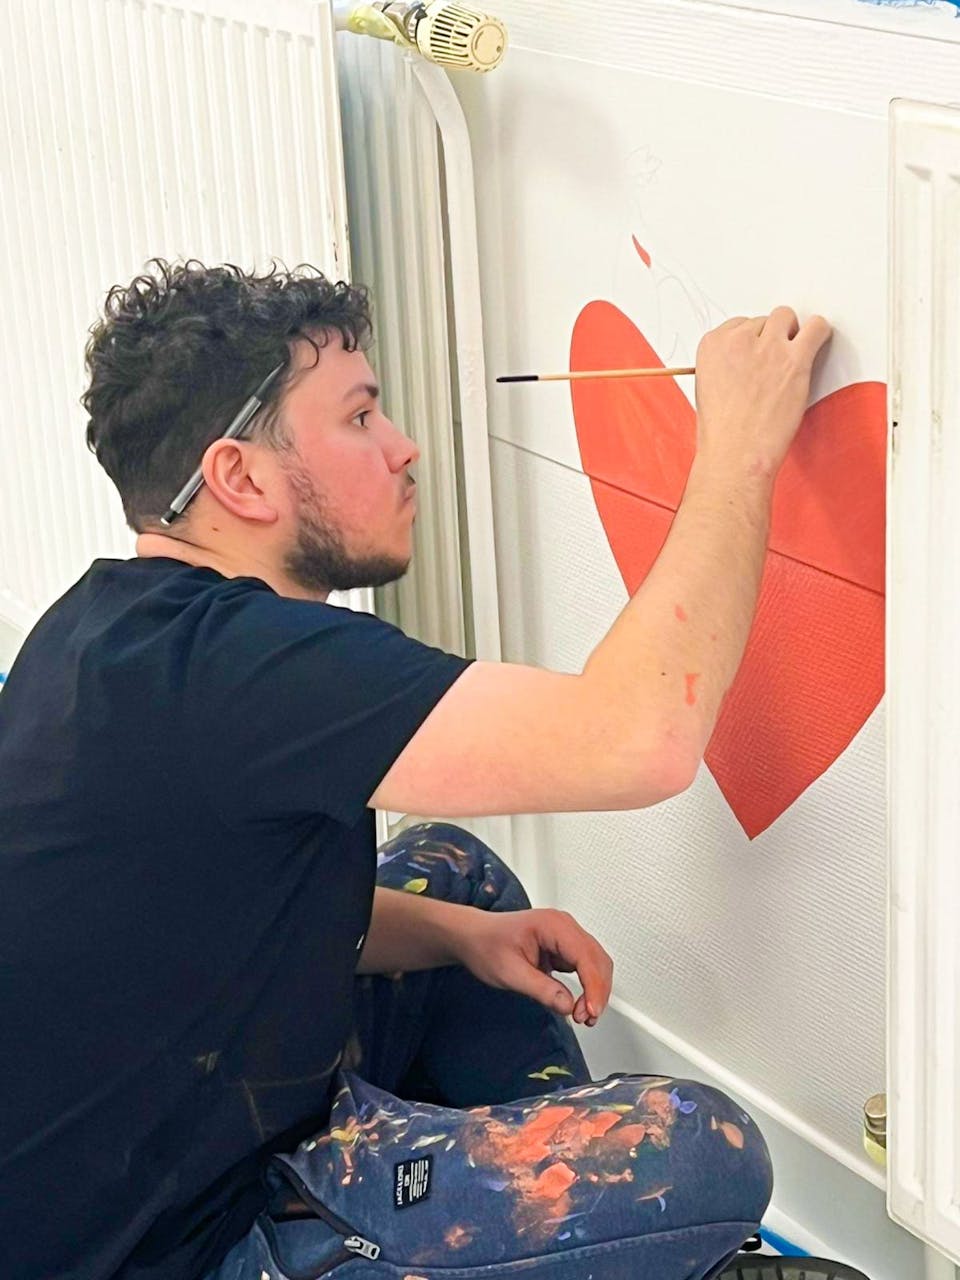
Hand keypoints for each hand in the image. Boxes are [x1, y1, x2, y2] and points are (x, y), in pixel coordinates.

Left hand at [452, 908, 613, 1026]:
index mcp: (553, 925)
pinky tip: (579, 1003)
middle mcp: (563, 926)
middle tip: (586, 1018)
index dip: (594, 986)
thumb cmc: (486, 946)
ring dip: (595, 990)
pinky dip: (587, 986)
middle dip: (597, 991)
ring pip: (595, 963)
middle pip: (597, 959)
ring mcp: (565, 936)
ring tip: (583, 1015)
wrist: (472, 937)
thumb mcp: (510, 973)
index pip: (585, 956)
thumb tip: (568, 1006)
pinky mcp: (563, 947)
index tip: (591, 1011)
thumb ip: (541, 990)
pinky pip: (585, 966)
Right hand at [695, 307, 832, 479]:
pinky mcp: (794, 359)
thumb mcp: (707, 387)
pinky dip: (819, 332)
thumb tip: (749, 357)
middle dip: (771, 338)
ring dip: (791, 334)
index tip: (757, 358)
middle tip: (774, 364)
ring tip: (792, 358)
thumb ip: (727, 363)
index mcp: (712, 344)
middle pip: (764, 320)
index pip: (739, 324)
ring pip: (786, 317)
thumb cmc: (722, 431)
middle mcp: (739, 340)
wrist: (736, 453)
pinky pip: (816, 327)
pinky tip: (816, 344)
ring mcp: (768, 347)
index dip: (752, 342)